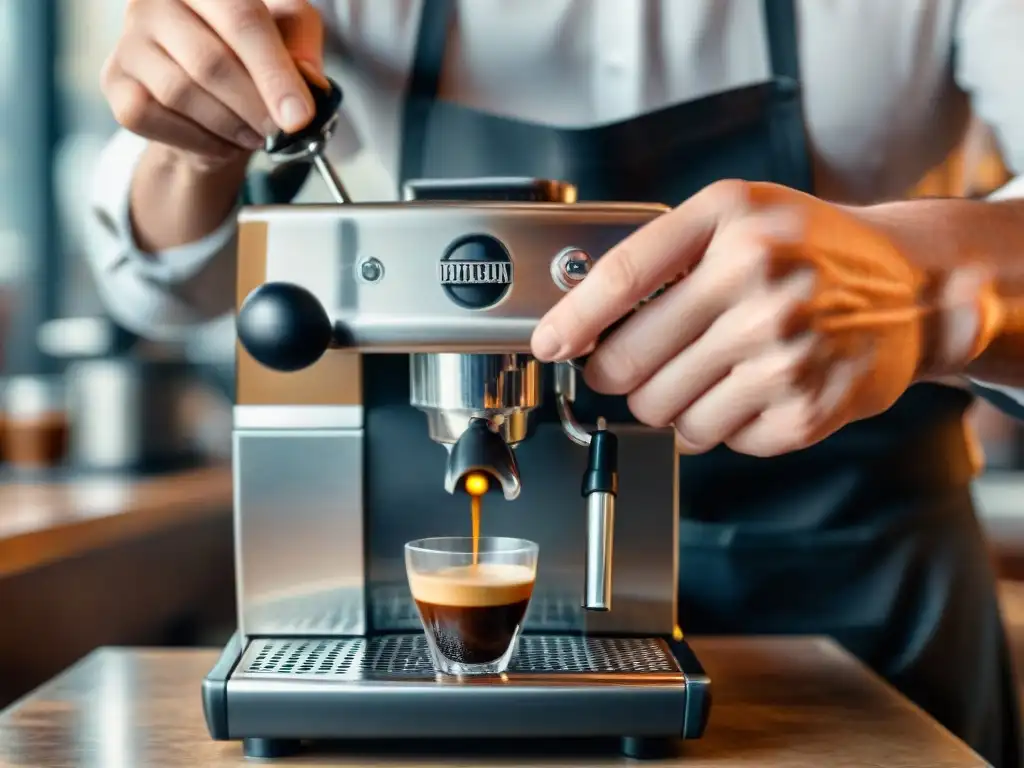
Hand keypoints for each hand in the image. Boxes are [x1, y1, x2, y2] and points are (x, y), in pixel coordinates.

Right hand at [101, 0, 324, 167]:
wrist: (212, 94)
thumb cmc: (251, 55)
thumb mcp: (290, 37)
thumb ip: (302, 48)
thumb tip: (308, 82)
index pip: (243, 18)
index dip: (274, 73)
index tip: (299, 116)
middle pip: (211, 61)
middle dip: (255, 106)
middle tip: (281, 131)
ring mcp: (130, 38)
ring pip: (181, 93)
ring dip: (230, 126)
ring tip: (256, 134)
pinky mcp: (115, 80)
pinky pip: (154, 118)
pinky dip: (199, 140)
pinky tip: (223, 141)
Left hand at [531, 181, 994, 456]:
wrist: (914, 289)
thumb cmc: (812, 249)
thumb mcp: (739, 215)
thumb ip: (661, 251)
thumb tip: (584, 317)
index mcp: (731, 224)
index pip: (621, 279)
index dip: (571, 321)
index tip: (548, 344)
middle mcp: (758, 283)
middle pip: (629, 363)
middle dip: (615, 374)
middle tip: (628, 367)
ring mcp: (784, 352)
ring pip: (666, 412)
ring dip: (668, 404)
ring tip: (706, 372)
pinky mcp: (805, 409)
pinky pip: (718, 439)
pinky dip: (718, 425)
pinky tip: (746, 391)